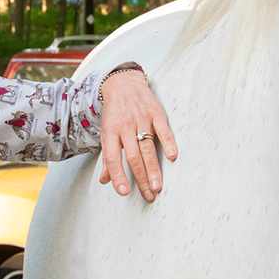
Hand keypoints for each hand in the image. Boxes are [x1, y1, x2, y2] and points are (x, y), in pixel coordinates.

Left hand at [97, 68, 177, 201]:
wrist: (123, 83)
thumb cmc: (114, 113)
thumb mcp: (106, 132)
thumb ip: (108, 158)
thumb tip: (105, 181)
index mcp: (111, 132)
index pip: (113, 158)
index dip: (118, 176)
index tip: (123, 192)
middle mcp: (125, 127)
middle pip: (133, 157)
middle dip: (141, 178)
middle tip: (149, 195)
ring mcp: (141, 119)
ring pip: (148, 147)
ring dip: (154, 168)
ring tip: (158, 186)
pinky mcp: (156, 112)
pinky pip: (163, 129)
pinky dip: (168, 142)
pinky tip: (173, 157)